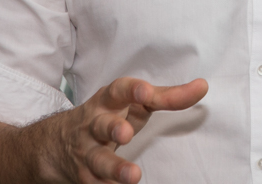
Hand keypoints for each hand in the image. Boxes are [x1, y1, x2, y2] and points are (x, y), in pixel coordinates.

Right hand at [47, 76, 207, 183]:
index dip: (132, 90)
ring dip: (114, 168)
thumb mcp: (135, 102)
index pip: (119, 90)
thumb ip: (167, 96)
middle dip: (113, 128)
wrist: (60, 141)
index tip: (146, 93)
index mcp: (109, 100)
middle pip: (101, 125)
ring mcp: (88, 150)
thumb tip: (202, 86)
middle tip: (126, 134)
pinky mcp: (85, 174)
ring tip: (133, 175)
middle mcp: (94, 123)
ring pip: (97, 159)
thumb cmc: (111, 114)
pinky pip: (94, 183)